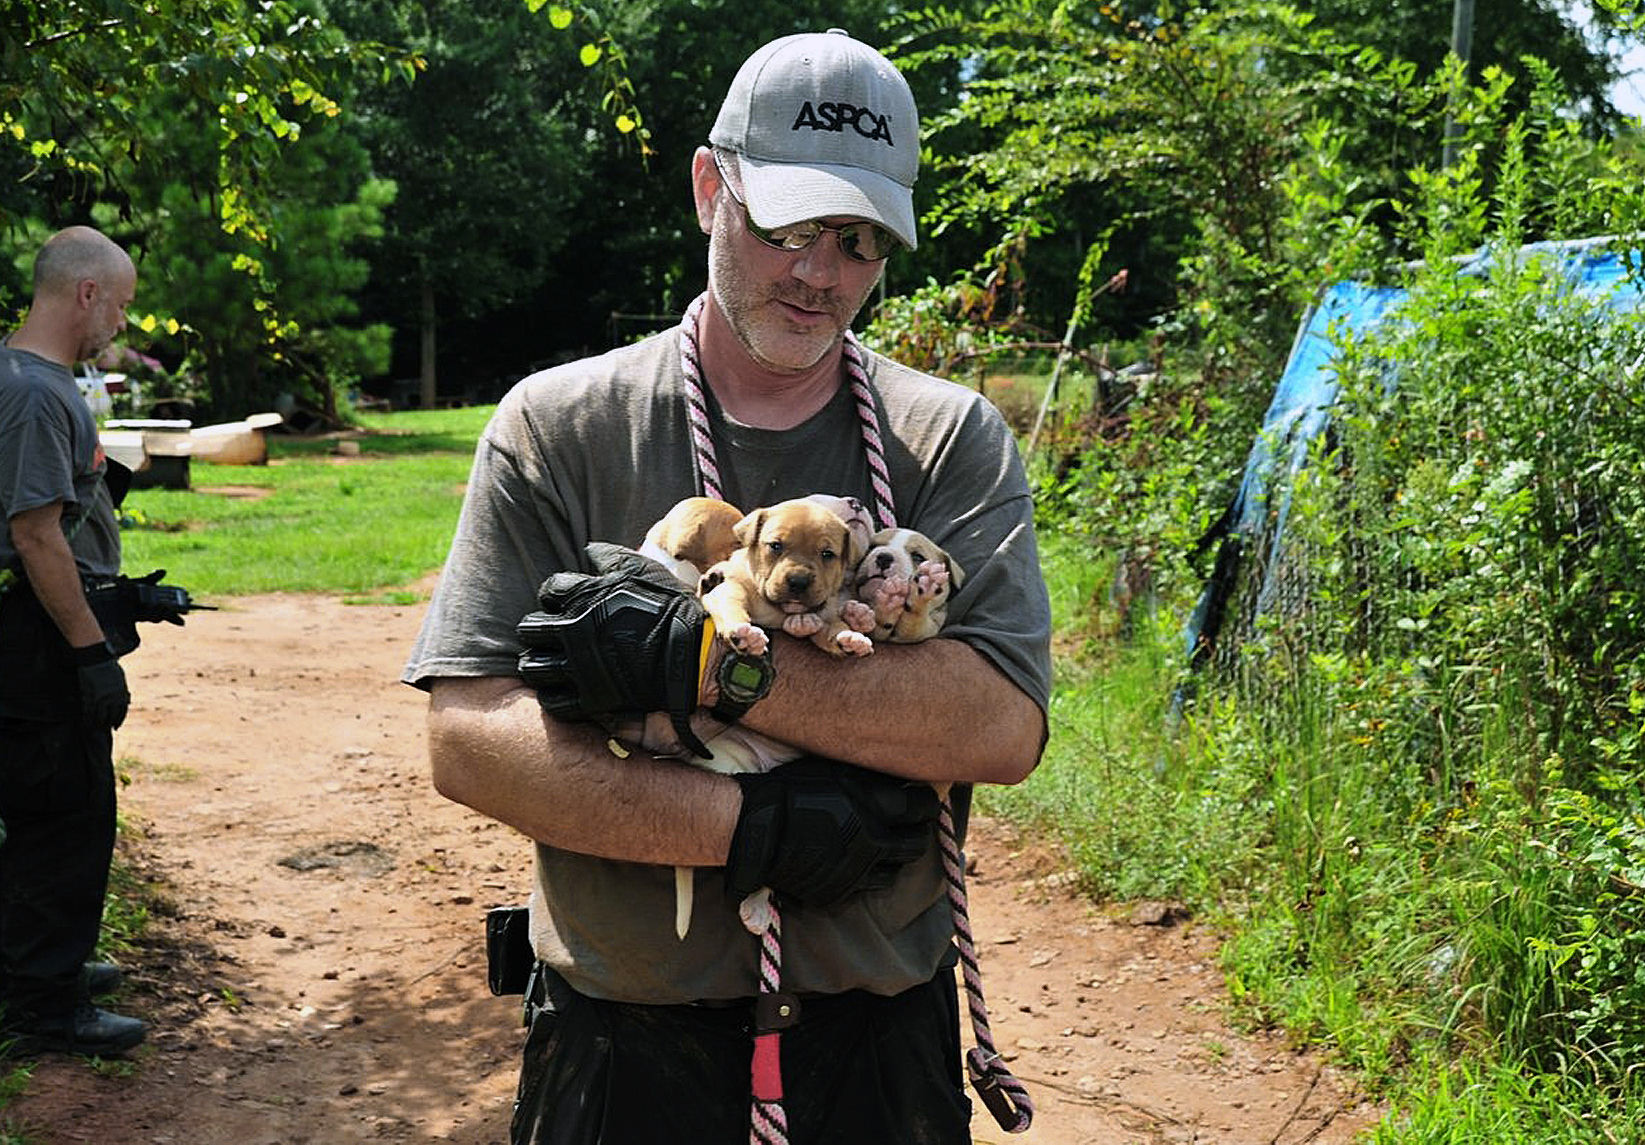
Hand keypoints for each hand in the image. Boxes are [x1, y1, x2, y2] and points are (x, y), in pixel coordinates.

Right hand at [72, 642, 129, 728]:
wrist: (95, 657)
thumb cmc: (107, 664)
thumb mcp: (120, 676)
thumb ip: (122, 688)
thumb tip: (126, 698)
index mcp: (122, 691)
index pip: (122, 710)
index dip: (119, 719)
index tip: (116, 726)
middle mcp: (114, 696)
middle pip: (112, 715)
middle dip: (108, 724)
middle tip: (104, 729)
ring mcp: (101, 696)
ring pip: (100, 716)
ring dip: (97, 724)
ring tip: (94, 729)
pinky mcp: (90, 695)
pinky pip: (89, 711)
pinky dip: (88, 718)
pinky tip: (86, 723)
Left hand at [517, 543, 712, 756]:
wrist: (695, 656)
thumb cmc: (670, 609)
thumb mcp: (643, 570)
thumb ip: (610, 557)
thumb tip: (588, 550)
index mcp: (582, 597)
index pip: (548, 591)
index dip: (555, 596)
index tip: (566, 603)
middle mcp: (572, 631)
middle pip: (530, 629)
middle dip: (538, 630)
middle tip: (552, 634)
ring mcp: (579, 667)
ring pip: (533, 667)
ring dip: (538, 663)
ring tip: (550, 663)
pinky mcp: (590, 697)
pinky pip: (553, 701)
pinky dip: (553, 695)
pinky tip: (563, 688)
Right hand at [727, 757, 939, 906]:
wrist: (757, 828)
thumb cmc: (792, 789)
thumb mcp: (835, 771)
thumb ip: (871, 778)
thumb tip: (897, 774)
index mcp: (874, 808)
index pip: (921, 807)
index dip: (925, 801)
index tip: (921, 797)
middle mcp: (872, 843)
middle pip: (916, 844)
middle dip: (918, 832)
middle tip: (911, 823)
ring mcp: (856, 872)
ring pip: (895, 872)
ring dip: (894, 858)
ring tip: (885, 845)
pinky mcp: (838, 892)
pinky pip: (864, 888)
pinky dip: (866, 875)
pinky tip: (857, 862)